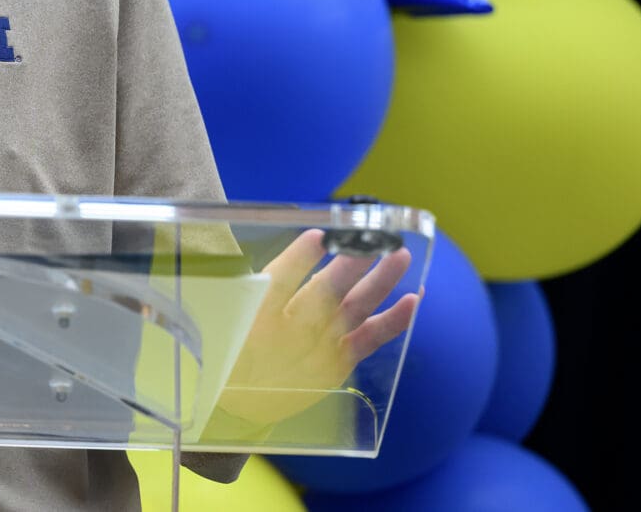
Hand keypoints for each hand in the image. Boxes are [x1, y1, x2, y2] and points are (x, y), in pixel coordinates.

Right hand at [213, 229, 421, 431]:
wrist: (236, 405)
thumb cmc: (231, 346)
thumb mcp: (228, 316)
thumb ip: (254, 287)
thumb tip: (289, 252)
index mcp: (255, 320)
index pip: (278, 284)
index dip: (298, 259)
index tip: (317, 236)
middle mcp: (290, 336)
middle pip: (324, 294)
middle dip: (350, 265)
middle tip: (372, 240)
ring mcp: (319, 351)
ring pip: (354, 310)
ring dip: (380, 282)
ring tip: (400, 256)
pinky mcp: (338, 364)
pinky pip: (370, 340)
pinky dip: (393, 322)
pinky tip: (413, 300)